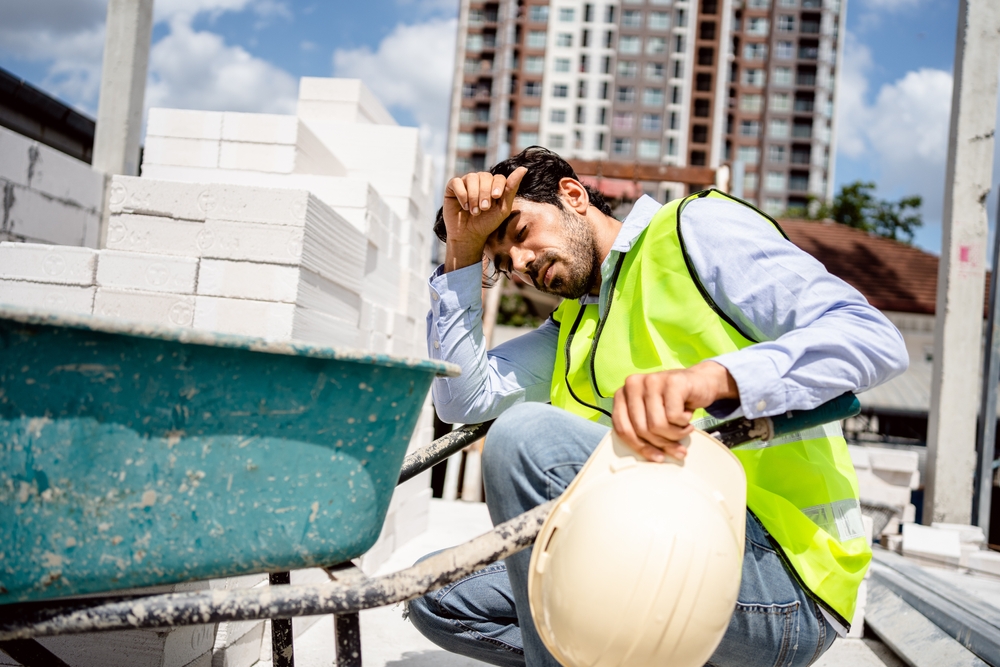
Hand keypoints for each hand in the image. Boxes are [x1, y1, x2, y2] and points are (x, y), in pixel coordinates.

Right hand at [442, 167, 527, 272]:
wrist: (469, 235)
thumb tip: (523, 168)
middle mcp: (480, 180)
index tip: (496, 197)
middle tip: (484, 209)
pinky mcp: (453, 187)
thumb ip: (511, 189)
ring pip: (471, 177)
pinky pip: (456, 182)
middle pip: (484, 176)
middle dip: (485, 194)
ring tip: (474, 211)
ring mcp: (466, 182)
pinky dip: (462, 194)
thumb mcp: (503, 208)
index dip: (498, 186)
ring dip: (474, 196)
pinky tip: (464, 206)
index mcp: (493, 185)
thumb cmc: (487, 223)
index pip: (498, 177)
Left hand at [612, 361, 738, 461]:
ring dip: (675, 434)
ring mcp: (652, 380)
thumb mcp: (653, 415)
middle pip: (641, 429)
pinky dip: (684, 423)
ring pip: (657, 425)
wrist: (700, 382)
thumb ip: (643, 430)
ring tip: (683, 428)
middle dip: (662, 443)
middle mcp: (633, 384)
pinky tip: (687, 416)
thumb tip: (648, 456)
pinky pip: (674, 417)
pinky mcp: (672, 382)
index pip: (622, 428)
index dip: (640, 447)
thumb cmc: (675, 402)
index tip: (656, 456)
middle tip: (676, 445)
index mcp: (622, 394)